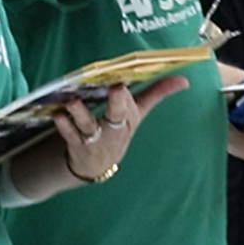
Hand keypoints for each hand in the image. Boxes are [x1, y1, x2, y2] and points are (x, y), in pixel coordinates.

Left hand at [54, 75, 188, 180]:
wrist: (98, 165)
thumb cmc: (119, 129)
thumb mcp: (139, 113)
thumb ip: (158, 93)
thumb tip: (185, 80)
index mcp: (129, 117)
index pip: (132, 103)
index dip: (128, 93)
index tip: (126, 79)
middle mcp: (115, 127)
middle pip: (117, 113)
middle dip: (118, 101)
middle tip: (118, 88)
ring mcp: (96, 137)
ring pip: (89, 125)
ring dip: (81, 113)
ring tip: (73, 101)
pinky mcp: (78, 144)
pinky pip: (70, 135)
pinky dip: (64, 126)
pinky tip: (58, 115)